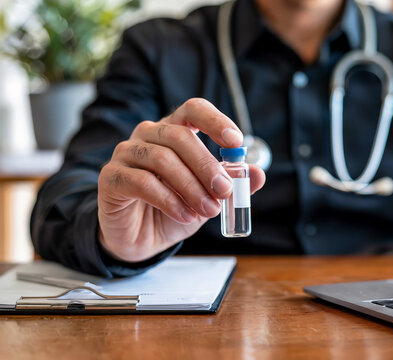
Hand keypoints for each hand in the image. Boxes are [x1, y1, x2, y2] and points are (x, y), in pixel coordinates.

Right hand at [97, 98, 265, 261]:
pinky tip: (186, 215)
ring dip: (191, 187)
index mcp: (174, 131)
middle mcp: (148, 135)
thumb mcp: (209, 197)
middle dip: (208, 166)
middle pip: (180, 136)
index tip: (236, 142)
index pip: (194, 110)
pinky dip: (170, 201)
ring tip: (208, 210)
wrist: (142, 239)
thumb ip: (232, 184)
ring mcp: (126, 154)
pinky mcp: (111, 178)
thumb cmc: (176, 209)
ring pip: (162, 159)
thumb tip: (259, 173)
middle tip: (225, 192)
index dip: (215, 121)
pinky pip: (142, 182)